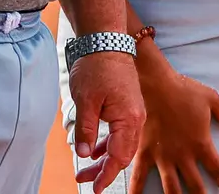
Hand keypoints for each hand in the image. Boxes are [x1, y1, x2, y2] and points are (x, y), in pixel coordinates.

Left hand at [70, 50, 145, 192]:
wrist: (106, 39)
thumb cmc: (96, 67)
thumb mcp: (85, 100)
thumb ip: (86, 130)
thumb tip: (85, 154)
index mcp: (128, 118)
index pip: (119, 156)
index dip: (106, 175)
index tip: (95, 188)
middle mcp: (135, 118)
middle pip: (122, 153)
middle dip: (103, 170)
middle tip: (83, 180)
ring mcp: (133, 112)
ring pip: (120, 144)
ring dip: (103, 158)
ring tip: (85, 170)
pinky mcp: (126, 106)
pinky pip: (119, 132)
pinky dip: (107, 143)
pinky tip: (95, 151)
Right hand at [125, 53, 218, 193]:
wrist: (155, 83)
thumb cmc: (183, 89)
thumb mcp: (210, 98)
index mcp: (200, 144)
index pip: (217, 170)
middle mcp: (183, 155)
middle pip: (196, 186)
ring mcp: (163, 156)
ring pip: (171, 189)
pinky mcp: (145, 151)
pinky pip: (139, 176)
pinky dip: (137, 191)